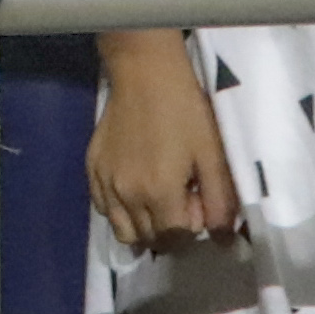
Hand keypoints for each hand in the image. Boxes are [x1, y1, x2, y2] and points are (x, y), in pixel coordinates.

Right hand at [88, 40, 240, 254]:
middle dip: (169, 231)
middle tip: (181, 200)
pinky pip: (103, 209)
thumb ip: (219, 201)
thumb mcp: (212, 154)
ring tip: (157, 202)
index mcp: (160, 193)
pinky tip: (134, 192)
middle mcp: (127, 195)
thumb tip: (222, 238)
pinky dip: (120, 212)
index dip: (192, 228)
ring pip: (123, 231)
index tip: (197, 204)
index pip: (175, 238)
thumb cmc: (185, 111)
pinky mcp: (92, 169)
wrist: (145, 74)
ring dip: (144, 228)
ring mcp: (105, 183)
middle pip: (149, 238)